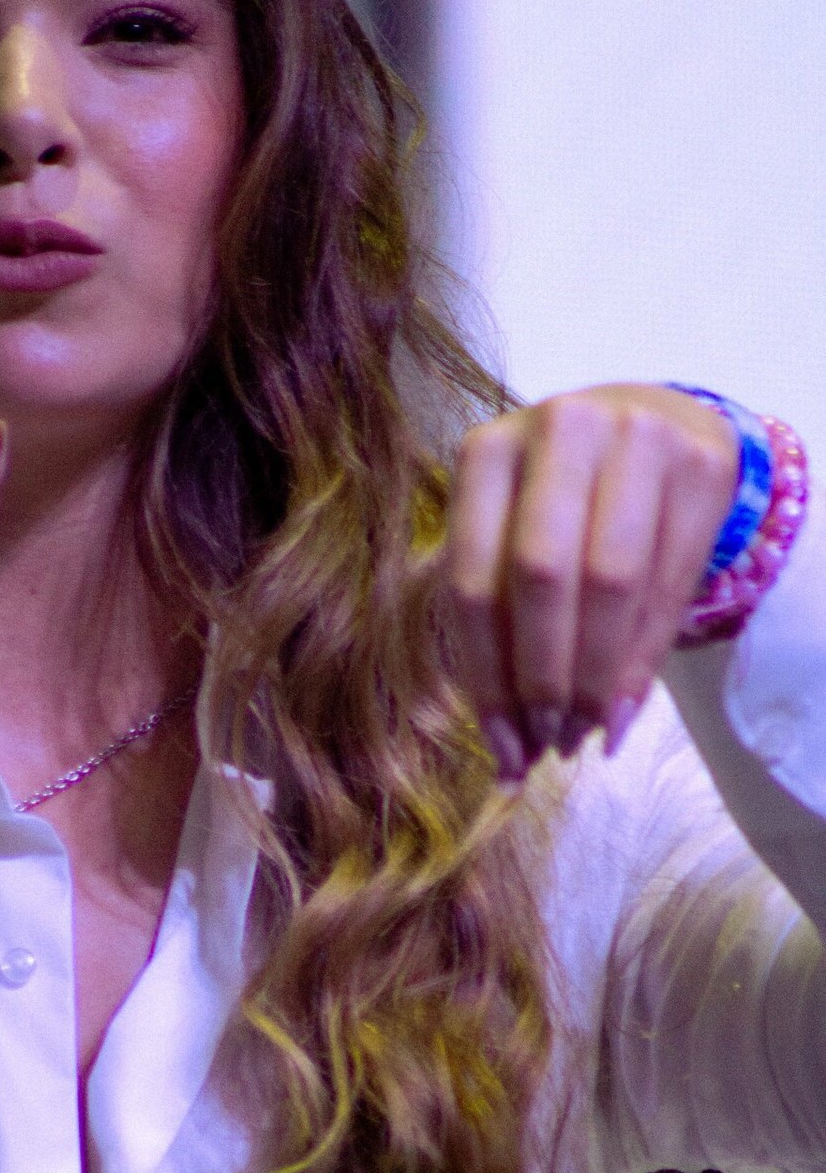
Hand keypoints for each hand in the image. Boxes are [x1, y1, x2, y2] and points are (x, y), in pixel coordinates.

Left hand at [443, 383, 738, 778]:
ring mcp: (634, 438)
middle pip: (542, 577)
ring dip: (597, 674)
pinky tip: (626, 706)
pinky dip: (645, 657)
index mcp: (486, 451)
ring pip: (611, 581)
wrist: (654, 423)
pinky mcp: (700, 463)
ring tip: (587, 732)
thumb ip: (501, 618)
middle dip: (545, 676)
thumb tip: (511, 749)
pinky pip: (670, 581)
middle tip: (551, 741)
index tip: (503, 744)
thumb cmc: (562, 498)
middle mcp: (557, 430)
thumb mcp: (512, 531)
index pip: (471, 579)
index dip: (486, 673)